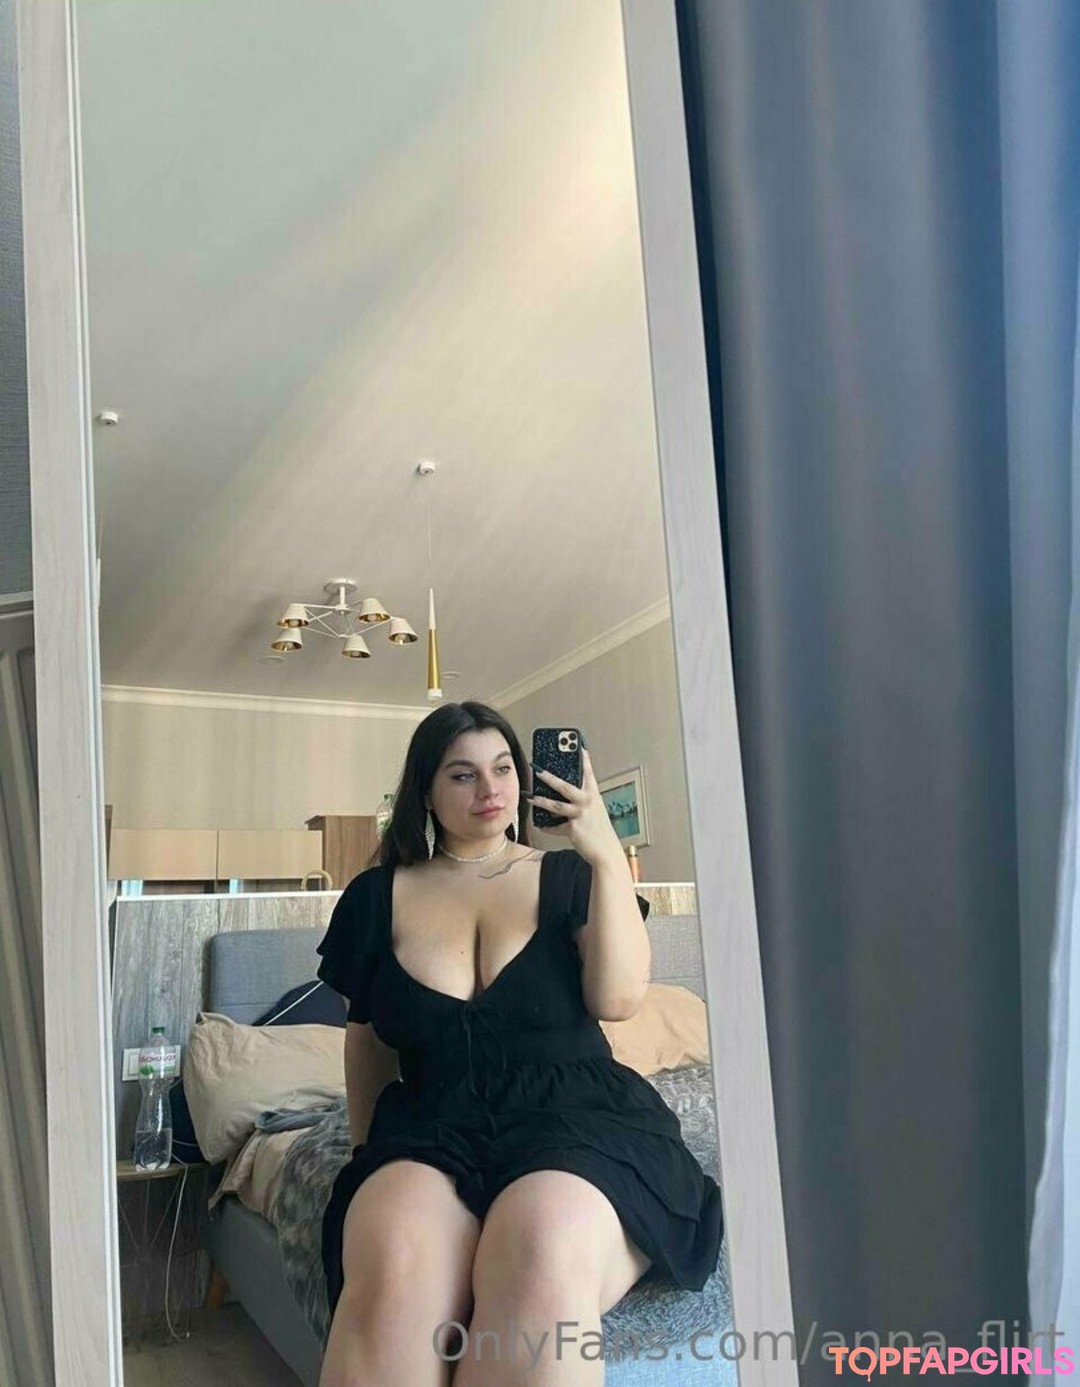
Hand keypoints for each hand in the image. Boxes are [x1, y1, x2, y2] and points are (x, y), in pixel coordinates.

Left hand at [526, 749, 623, 865]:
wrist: (606, 851)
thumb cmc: (600, 831)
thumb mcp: (595, 811)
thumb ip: (582, 802)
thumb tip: (561, 798)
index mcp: (593, 795)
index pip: (588, 773)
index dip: (584, 759)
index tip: (579, 746)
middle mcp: (588, 802)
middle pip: (565, 786)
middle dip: (549, 777)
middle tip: (537, 770)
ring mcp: (580, 815)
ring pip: (556, 805)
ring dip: (541, 801)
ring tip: (530, 797)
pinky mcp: (573, 828)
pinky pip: (556, 827)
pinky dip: (548, 827)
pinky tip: (540, 825)